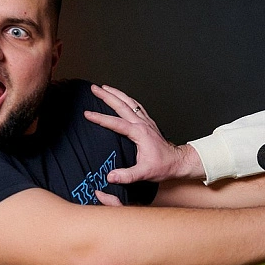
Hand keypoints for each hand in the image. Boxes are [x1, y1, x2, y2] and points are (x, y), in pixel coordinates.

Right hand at [84, 85, 203, 183]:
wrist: (177, 162)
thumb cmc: (163, 166)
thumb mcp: (144, 173)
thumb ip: (127, 175)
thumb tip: (111, 176)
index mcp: (139, 133)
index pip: (116, 123)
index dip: (100, 118)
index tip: (87, 114)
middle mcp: (142, 124)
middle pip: (122, 105)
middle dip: (106, 95)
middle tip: (94, 88)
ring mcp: (146, 122)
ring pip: (129, 102)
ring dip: (116, 93)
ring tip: (104, 88)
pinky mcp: (148, 123)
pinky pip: (136, 106)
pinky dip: (126, 99)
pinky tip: (122, 98)